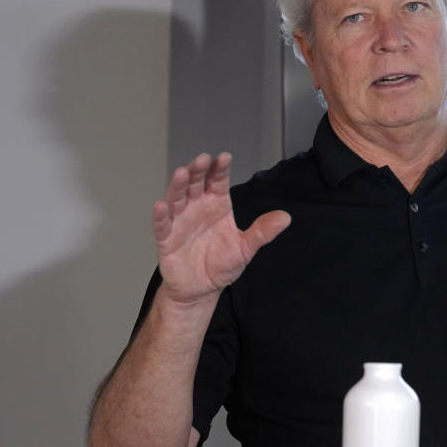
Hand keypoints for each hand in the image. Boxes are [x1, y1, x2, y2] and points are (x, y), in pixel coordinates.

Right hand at [152, 153, 290, 303]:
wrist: (202, 288)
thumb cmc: (221, 264)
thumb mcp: (246, 248)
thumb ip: (262, 232)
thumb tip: (285, 217)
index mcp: (217, 205)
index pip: (218, 182)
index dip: (220, 170)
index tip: (224, 157)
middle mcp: (197, 208)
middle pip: (195, 184)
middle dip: (198, 171)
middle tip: (202, 159)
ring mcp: (180, 222)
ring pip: (176, 198)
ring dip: (178, 186)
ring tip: (182, 173)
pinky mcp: (167, 239)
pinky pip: (161, 225)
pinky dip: (160, 215)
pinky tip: (161, 205)